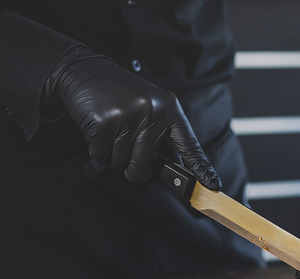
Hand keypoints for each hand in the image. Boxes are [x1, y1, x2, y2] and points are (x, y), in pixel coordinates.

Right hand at [46, 49, 220, 189]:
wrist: (85, 71)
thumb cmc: (120, 96)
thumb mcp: (150, 108)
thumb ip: (161, 136)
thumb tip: (174, 173)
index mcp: (169, 109)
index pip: (189, 145)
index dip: (201, 168)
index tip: (214, 185)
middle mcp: (153, 111)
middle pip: (144, 167)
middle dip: (132, 167)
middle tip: (125, 145)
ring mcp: (129, 116)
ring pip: (121, 164)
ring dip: (112, 154)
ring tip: (112, 129)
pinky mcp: (105, 122)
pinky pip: (101, 156)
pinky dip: (97, 149)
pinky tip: (99, 128)